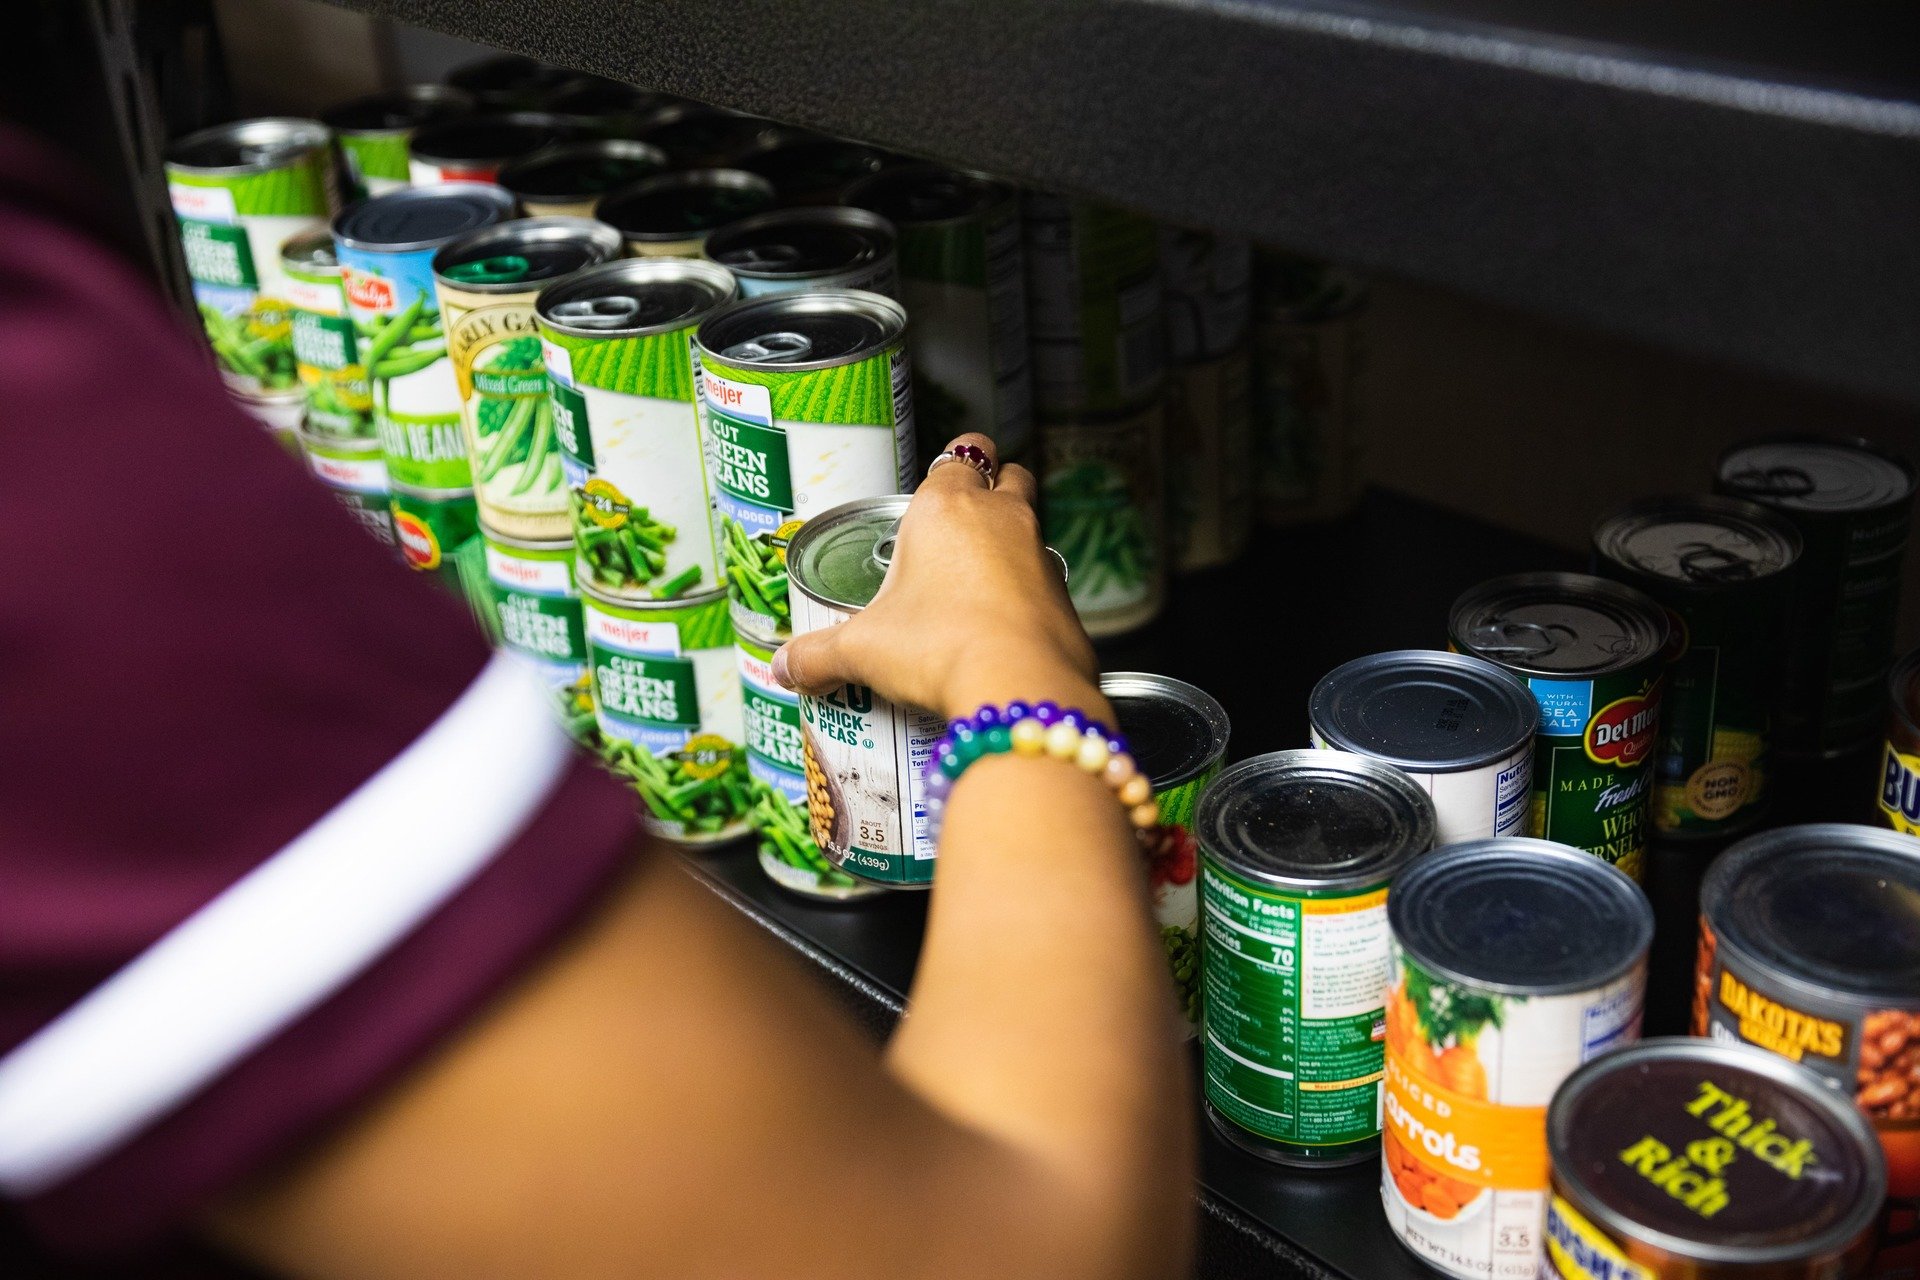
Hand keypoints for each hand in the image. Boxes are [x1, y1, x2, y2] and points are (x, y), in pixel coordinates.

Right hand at [772, 433, 1105, 720]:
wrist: (1019, 689)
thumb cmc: (942, 647)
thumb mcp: (864, 650)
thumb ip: (819, 654)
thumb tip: (784, 667)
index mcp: (947, 506)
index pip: (958, 454)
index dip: (945, 472)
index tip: (924, 501)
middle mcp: (1002, 518)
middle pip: (1007, 475)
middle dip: (989, 492)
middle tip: (953, 534)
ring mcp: (1041, 555)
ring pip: (1031, 528)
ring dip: (1009, 545)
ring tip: (972, 587)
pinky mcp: (1067, 599)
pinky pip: (1047, 582)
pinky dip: (1028, 595)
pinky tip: (1001, 629)